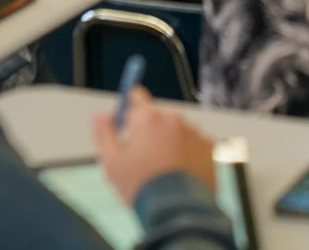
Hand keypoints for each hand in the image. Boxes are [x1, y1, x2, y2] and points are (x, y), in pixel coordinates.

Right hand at [93, 90, 214, 204]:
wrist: (177, 211)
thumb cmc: (141, 188)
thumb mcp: (112, 164)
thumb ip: (104, 134)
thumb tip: (98, 115)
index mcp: (147, 118)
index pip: (136, 97)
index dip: (128, 108)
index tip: (126, 120)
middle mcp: (174, 118)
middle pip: (157, 117)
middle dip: (150, 131)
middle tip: (143, 158)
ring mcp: (194, 131)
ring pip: (177, 131)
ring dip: (170, 142)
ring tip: (163, 171)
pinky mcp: (210, 146)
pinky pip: (195, 144)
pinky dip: (188, 154)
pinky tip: (180, 173)